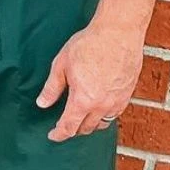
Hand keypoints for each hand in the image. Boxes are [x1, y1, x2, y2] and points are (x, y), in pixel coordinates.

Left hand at [36, 20, 145, 141]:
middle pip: (86, 128)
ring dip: (89, 125)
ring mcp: (117, 101)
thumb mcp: (61, 64)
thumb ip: (52, 88)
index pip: (69, 127)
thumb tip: (42, 103)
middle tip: (64, 125)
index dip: (59, 134)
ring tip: (81, 119)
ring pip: (102, 123)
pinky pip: (115, 114)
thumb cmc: (89, 45)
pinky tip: (98, 109)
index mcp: (83, 100)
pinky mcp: (127, 94)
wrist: (118, 33)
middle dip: (73, 129)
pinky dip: (104, 116)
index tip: (53, 136)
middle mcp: (102, 105)